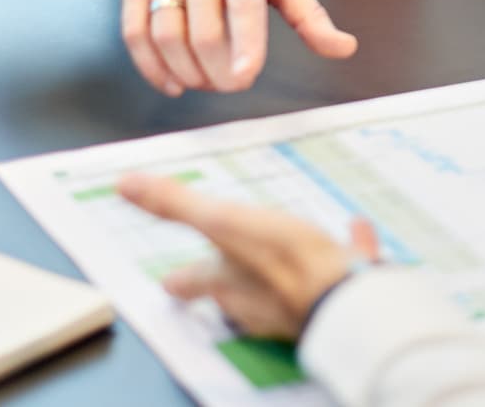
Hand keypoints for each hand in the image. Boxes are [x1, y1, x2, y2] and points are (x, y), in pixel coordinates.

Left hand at [118, 171, 379, 339]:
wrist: (345, 297)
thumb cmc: (283, 261)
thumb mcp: (222, 223)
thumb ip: (176, 204)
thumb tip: (125, 185)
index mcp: (229, 283)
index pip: (195, 281)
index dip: (181, 280)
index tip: (168, 281)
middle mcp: (260, 298)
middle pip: (239, 292)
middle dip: (231, 283)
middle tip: (224, 278)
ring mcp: (304, 299)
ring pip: (290, 287)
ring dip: (288, 267)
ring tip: (295, 245)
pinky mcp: (345, 288)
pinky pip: (344, 265)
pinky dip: (348, 250)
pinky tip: (359, 231)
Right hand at [119, 0, 357, 94]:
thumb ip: (309, 13)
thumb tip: (344, 48)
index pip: (244, 8)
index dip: (245, 47)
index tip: (247, 75)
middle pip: (205, 35)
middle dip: (219, 74)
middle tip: (231, 83)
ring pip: (168, 38)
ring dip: (188, 74)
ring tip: (205, 81)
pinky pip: (135, 34)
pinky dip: (151, 68)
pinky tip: (172, 80)